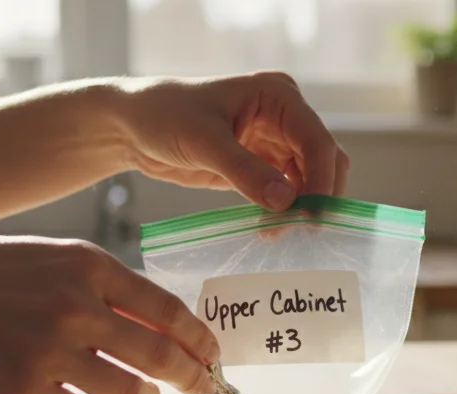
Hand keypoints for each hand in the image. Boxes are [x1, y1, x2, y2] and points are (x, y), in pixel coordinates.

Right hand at [0, 231, 218, 393]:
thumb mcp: (54, 257)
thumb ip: (108, 288)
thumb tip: (166, 327)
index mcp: (89, 266)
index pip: (167, 310)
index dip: (199, 339)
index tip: (211, 355)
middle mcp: (75, 306)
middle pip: (160, 357)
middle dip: (191, 379)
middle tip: (201, 389)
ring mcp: (48, 349)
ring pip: (129, 392)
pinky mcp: (22, 387)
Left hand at [112, 73, 348, 210]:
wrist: (133, 126)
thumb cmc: (164, 116)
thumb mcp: (204, 142)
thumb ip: (245, 171)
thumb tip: (286, 202)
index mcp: (278, 96)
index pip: (316, 140)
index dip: (321, 179)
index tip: (312, 216)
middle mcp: (284, 116)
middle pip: (323, 159)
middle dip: (316, 195)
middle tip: (301, 231)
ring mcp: (274, 140)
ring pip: (308, 178)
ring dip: (300, 207)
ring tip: (277, 233)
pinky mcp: (260, 163)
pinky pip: (287, 190)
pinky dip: (284, 210)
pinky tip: (270, 228)